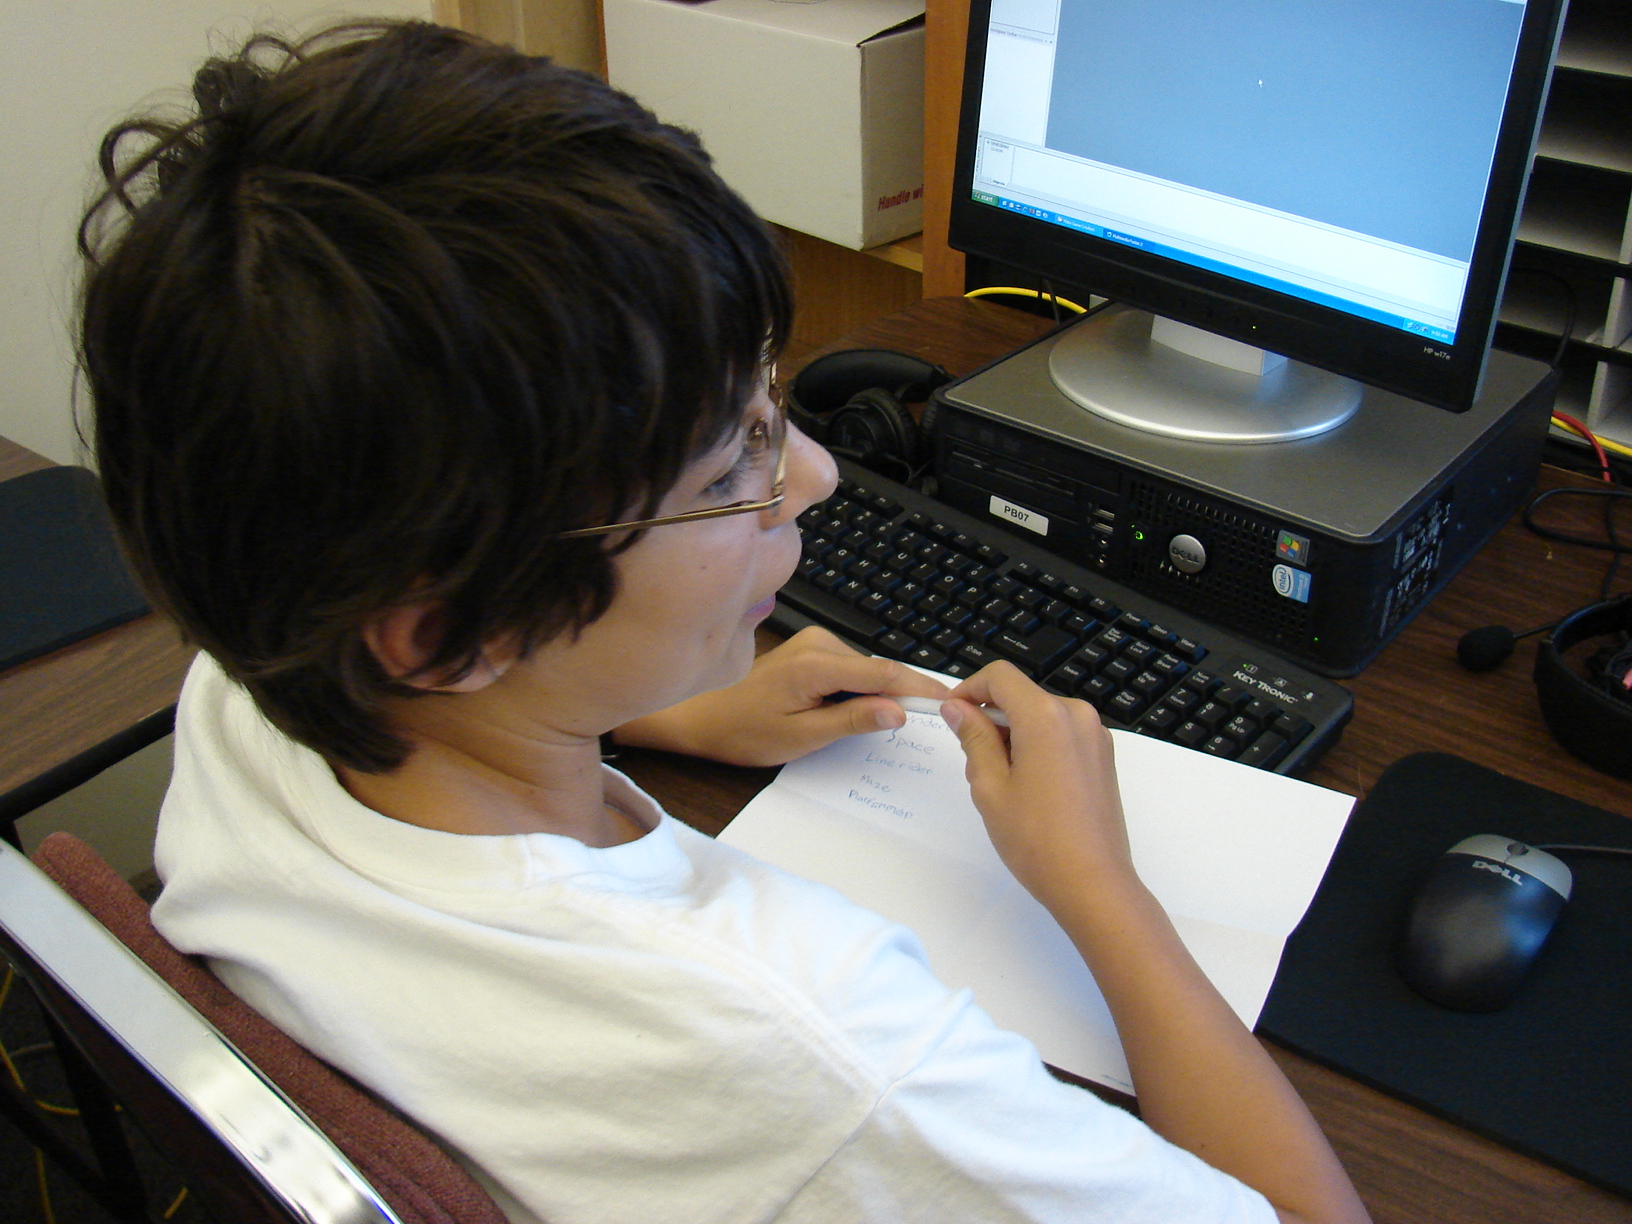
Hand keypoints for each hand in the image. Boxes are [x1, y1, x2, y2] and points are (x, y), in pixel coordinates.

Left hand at [611, 627, 951, 766]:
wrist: (702, 715)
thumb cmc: (744, 730)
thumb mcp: (802, 737)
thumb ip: (852, 721)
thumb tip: (897, 711)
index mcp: (816, 664)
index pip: (884, 673)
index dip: (921, 687)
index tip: (951, 700)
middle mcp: (819, 643)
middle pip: (878, 673)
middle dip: (895, 699)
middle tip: (907, 730)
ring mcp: (815, 642)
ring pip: (866, 674)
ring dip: (872, 699)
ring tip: (849, 727)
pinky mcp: (812, 649)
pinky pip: (850, 671)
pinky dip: (856, 692)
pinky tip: (839, 713)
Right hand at [940, 661, 1132, 907]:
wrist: (1093, 884)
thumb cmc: (1038, 841)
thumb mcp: (990, 786)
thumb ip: (973, 738)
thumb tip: (957, 708)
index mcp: (1046, 717)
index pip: (1000, 677)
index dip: (969, 689)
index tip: (952, 715)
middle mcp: (1077, 716)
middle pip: (1021, 696)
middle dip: (991, 719)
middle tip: (974, 763)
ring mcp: (1095, 736)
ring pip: (1040, 716)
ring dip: (1014, 735)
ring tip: (1003, 784)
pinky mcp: (1103, 756)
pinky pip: (1061, 734)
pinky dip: (1038, 746)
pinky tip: (1030, 788)